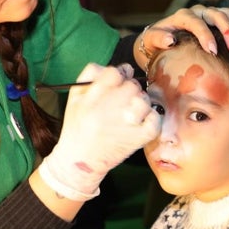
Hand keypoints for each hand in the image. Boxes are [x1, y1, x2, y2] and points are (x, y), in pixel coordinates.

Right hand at [39, 63, 159, 200]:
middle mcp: (109, 109)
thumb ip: (90, 75)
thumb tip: (115, 67)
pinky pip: (155, 120)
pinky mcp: (138, 139)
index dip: (119, 74)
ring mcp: (125, 125)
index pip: (114, 72)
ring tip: (130, 112)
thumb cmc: (77, 127)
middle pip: (132, 85)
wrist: (79, 160)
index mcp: (92, 97)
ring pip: (144, 100)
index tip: (118, 81)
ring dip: (140, 102)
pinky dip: (151, 118)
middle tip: (122, 100)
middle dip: (129, 89)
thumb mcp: (74, 97)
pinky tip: (141, 121)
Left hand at [135, 5, 228, 68]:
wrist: (161, 40)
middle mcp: (198, 11)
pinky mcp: (219, 18)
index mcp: (182, 16)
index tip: (214, 51)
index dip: (205, 35)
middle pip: (217, 15)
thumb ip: (158, 38)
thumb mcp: (151, 41)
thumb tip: (171, 40)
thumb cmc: (156, 43)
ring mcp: (210, 13)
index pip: (196, 22)